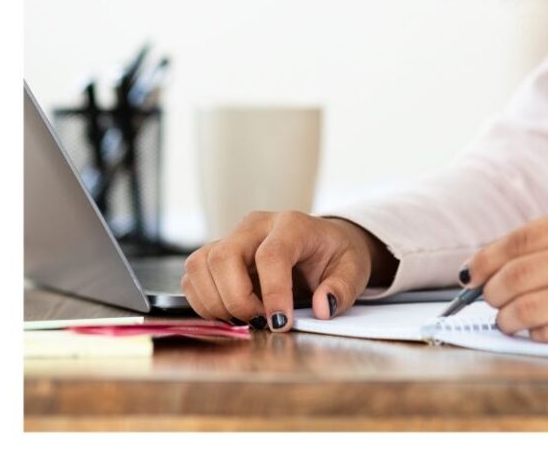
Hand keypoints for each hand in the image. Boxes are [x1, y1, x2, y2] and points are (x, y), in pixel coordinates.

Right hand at [181, 210, 390, 330]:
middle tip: (260, 322)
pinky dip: (204, 301)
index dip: (272, 292)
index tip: (280, 323)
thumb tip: (323, 308)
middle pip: (225, 256)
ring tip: (246, 317)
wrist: (323, 244)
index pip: (271, 254)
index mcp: (293, 224)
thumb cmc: (336, 256)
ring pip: (201, 264)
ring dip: (216, 302)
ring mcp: (233, 237)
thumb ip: (342, 288)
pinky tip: (230, 312)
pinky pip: (193, 276)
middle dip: (237, 299)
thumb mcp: (353, 270)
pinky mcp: (217, 253)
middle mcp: (257, 225)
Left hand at [463, 205, 547, 342]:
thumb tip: (502, 263)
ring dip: (509, 319)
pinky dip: (537, 336)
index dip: (489, 257)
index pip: (523, 238)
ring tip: (508, 321)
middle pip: (521, 273)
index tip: (473, 273)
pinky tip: (538, 332)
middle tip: (488, 300)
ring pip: (532, 307)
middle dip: (492, 292)